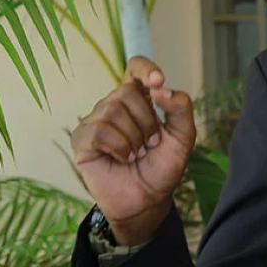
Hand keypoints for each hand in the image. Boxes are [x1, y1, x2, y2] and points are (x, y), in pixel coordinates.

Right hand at [71, 56, 194, 244]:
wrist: (149, 199)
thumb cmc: (163, 166)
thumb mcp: (183, 136)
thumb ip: (181, 107)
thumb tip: (160, 88)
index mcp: (139, 99)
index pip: (135, 68)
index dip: (145, 69)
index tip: (158, 82)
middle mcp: (114, 105)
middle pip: (127, 91)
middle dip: (147, 121)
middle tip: (150, 143)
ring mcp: (95, 121)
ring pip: (113, 110)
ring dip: (134, 138)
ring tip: (136, 154)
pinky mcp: (82, 139)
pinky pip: (100, 131)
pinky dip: (119, 148)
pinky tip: (121, 159)